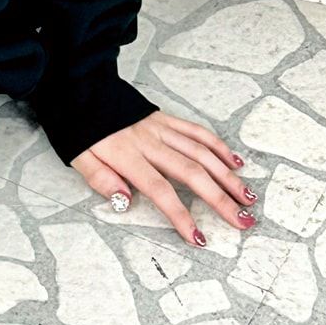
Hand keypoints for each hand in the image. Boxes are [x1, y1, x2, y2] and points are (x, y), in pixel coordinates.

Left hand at [68, 111, 256, 246]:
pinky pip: (196, 131)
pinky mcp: (164, 118)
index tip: (199, 237)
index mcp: (127, 155)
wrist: (79, 87)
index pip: (160, 190)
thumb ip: (100, 179)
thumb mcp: (78, 156)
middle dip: (220, 199)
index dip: (181, 215)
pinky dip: (217, 146)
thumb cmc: (78, 126)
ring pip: (201, 152)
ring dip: (227, 175)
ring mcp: (160, 127)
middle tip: (243, 220)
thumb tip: (124, 200)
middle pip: (192, 173)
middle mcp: (149, 141)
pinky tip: (234, 161)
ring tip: (248, 196)